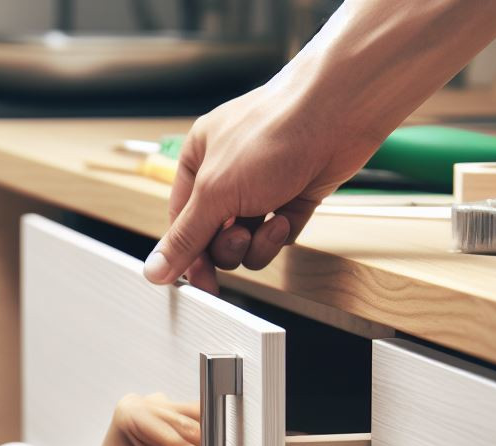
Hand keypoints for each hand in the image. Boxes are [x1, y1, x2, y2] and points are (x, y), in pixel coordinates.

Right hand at [142, 79, 385, 292]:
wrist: (340, 112)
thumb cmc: (274, 134)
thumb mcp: (215, 192)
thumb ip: (185, 238)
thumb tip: (155, 270)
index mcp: (198, 161)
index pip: (182, 222)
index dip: (188, 254)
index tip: (198, 282)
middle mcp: (228, 173)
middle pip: (214, 238)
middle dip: (229, 246)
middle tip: (240, 237)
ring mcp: (262, 187)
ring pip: (246, 243)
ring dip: (256, 242)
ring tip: (270, 222)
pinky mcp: (292, 197)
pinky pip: (275, 237)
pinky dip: (281, 234)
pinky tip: (289, 215)